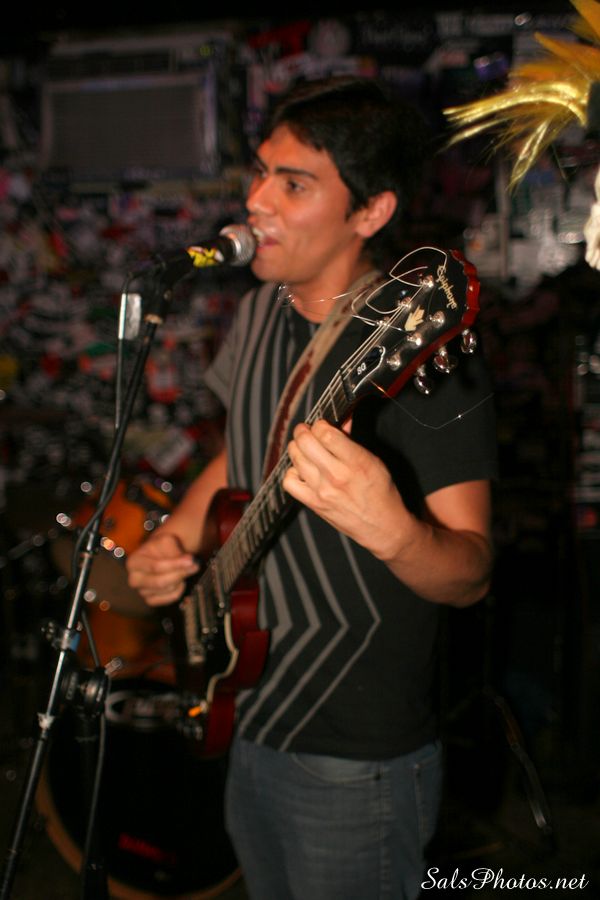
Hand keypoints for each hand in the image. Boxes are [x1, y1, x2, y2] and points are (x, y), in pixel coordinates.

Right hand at [125, 531, 199, 606]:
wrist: (160, 554)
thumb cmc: (161, 547)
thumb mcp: (166, 541)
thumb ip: (175, 550)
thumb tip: (189, 562)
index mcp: (133, 562)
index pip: (156, 567)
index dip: (175, 564)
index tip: (191, 560)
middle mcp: (134, 579)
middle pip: (160, 582)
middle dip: (180, 573)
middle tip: (195, 566)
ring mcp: (142, 592)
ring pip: (168, 589)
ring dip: (182, 578)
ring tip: (187, 569)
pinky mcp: (151, 600)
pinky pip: (171, 598)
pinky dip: (180, 589)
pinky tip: (180, 580)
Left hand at [283, 419, 407, 557]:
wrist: (382, 526)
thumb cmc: (381, 492)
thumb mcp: (374, 460)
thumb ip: (352, 439)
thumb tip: (342, 418)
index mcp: (356, 461)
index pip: (325, 433)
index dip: (321, 424)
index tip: (323, 426)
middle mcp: (336, 475)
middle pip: (305, 442)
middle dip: (304, 431)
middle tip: (308, 432)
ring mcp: (322, 490)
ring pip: (295, 457)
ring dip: (298, 448)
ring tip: (306, 449)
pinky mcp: (313, 503)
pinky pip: (289, 481)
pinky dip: (292, 472)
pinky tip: (303, 470)